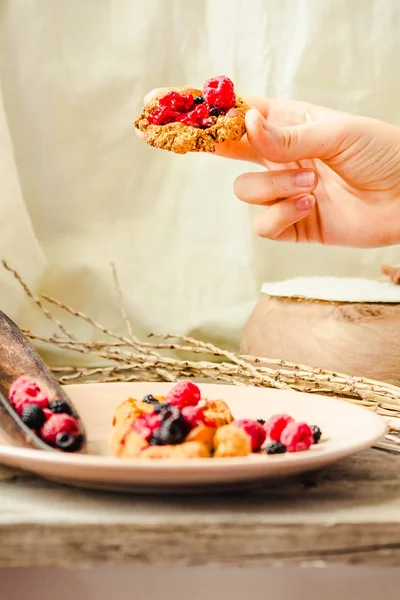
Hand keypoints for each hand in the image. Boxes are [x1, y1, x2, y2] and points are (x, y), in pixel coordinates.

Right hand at [137, 90, 399, 246]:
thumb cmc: (384, 154)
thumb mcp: (338, 133)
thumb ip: (289, 135)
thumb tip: (247, 123)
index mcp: (289, 125)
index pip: (237, 113)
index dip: (200, 108)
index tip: (161, 99)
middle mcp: (280, 157)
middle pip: (225, 150)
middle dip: (197, 143)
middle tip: (167, 138)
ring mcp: (282, 192)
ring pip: (244, 191)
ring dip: (275, 188)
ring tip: (311, 183)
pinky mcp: (291, 224)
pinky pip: (263, 225)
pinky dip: (282, 216)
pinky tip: (309, 205)